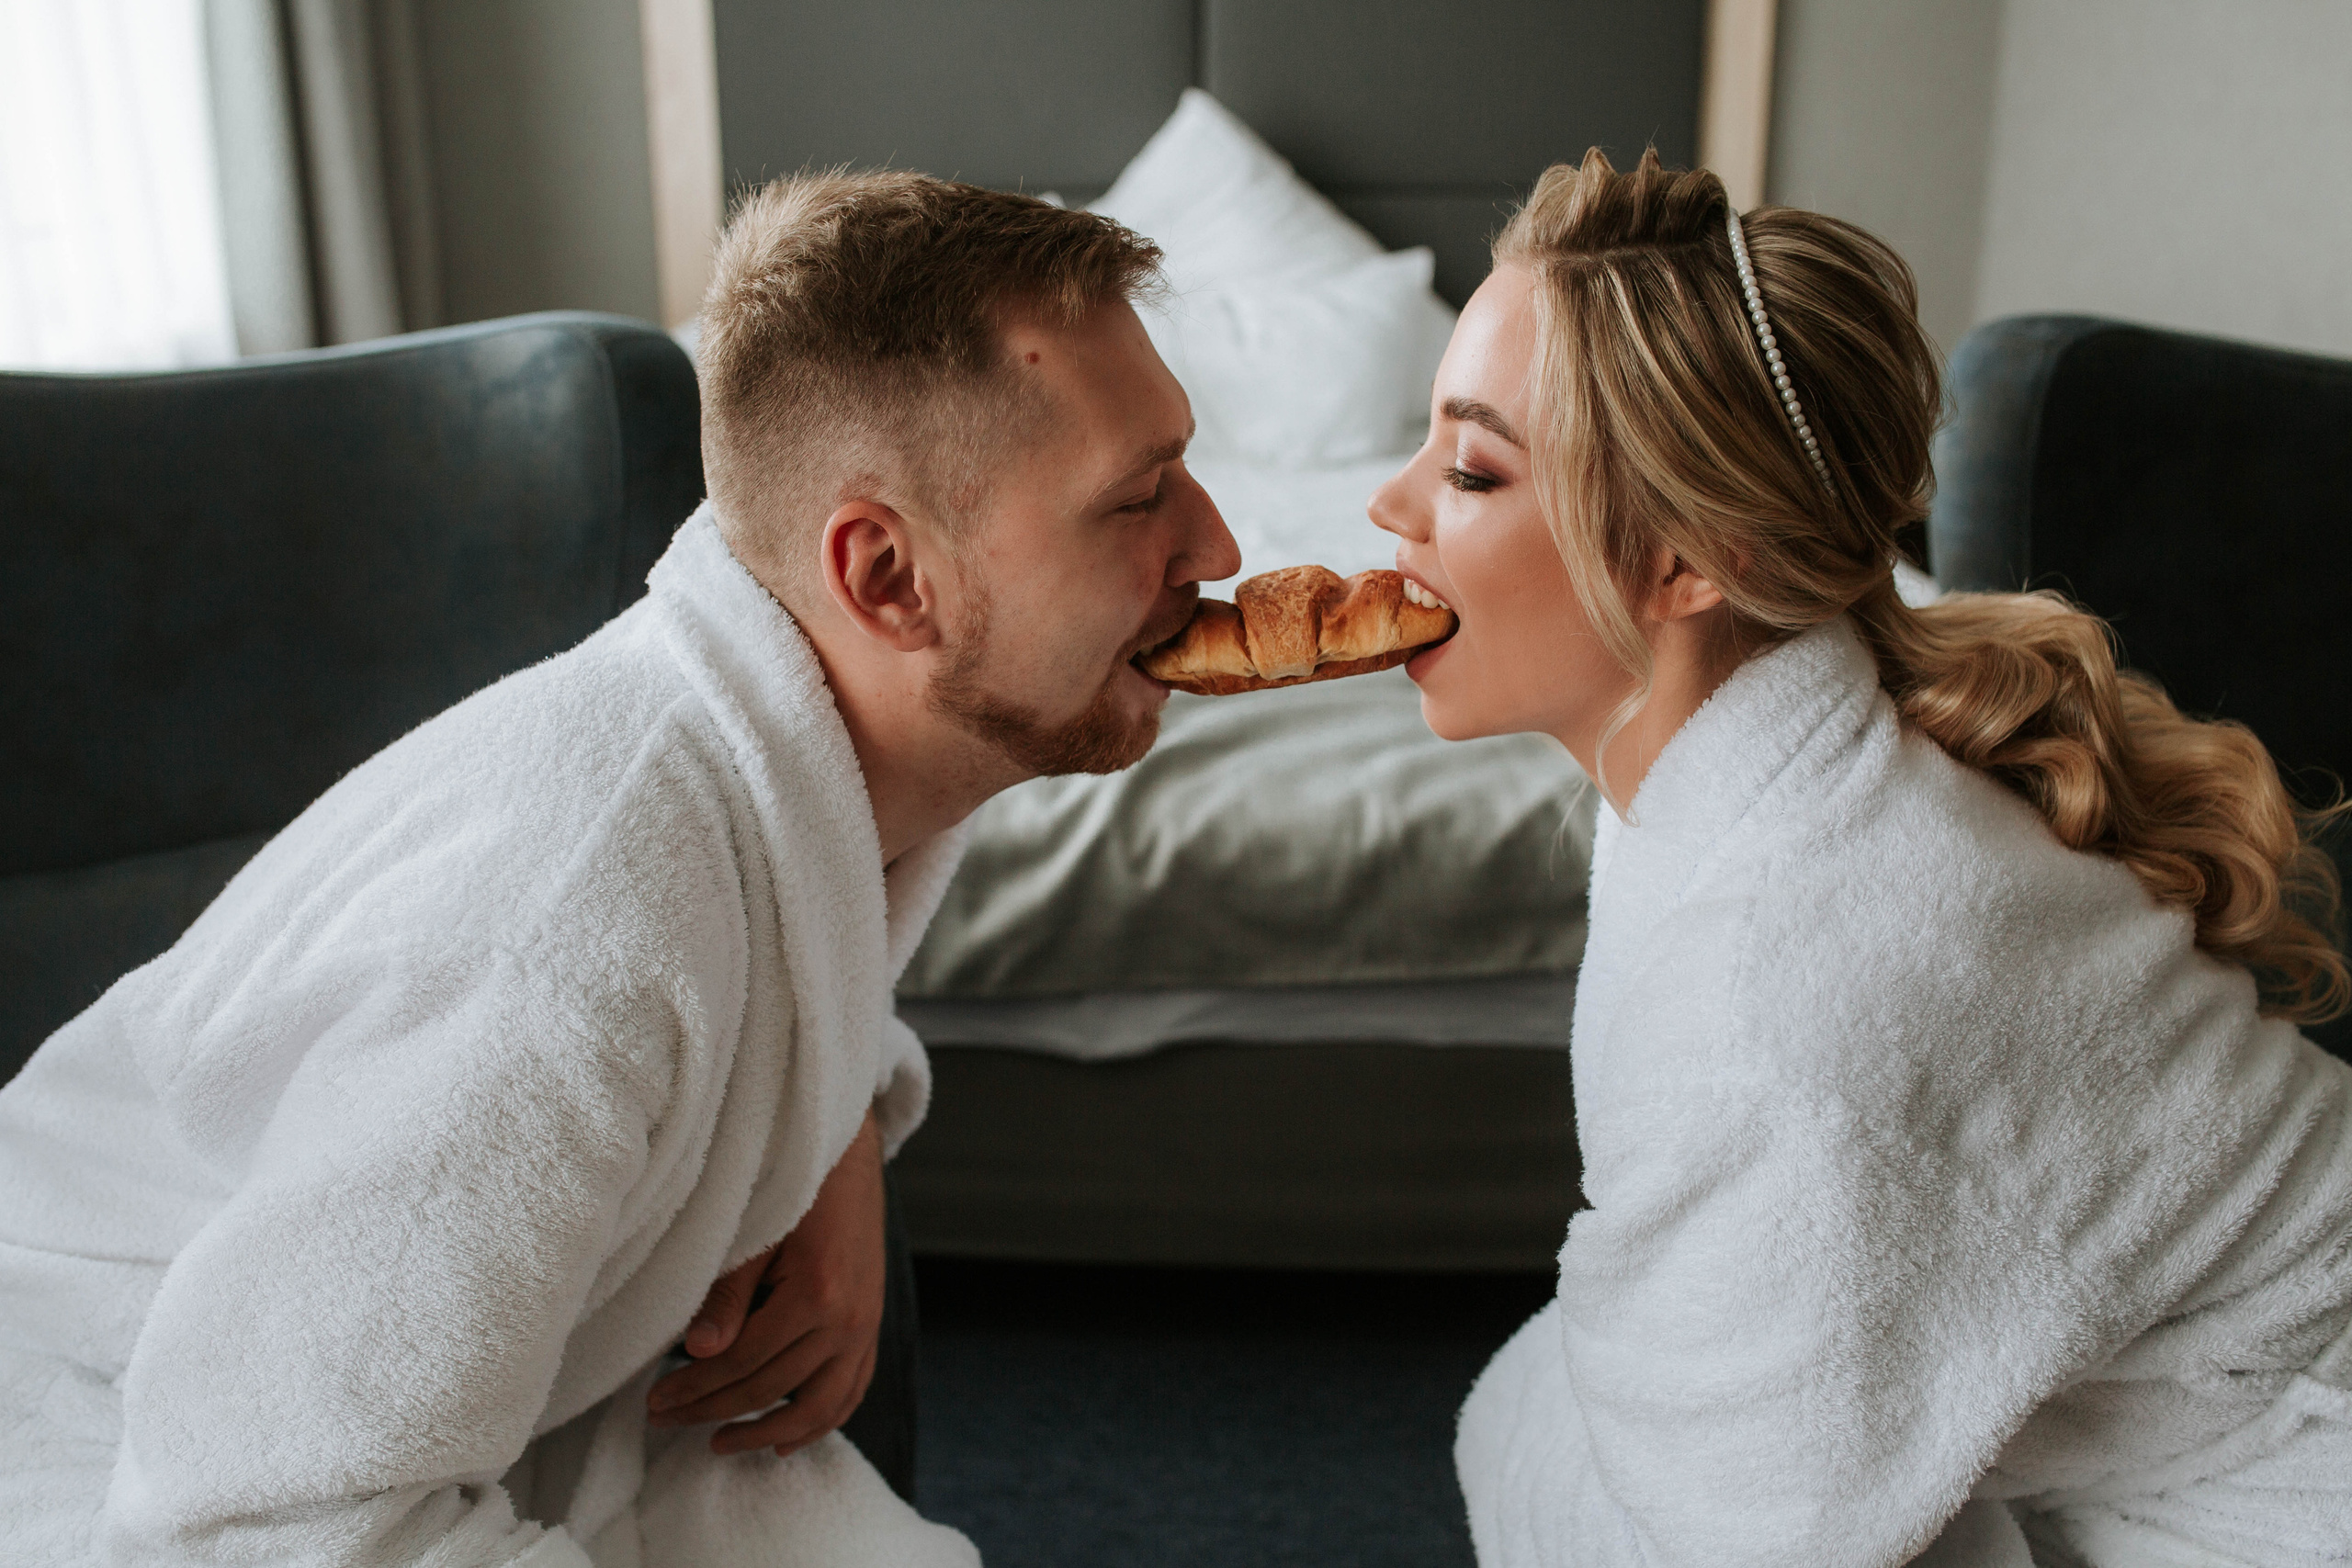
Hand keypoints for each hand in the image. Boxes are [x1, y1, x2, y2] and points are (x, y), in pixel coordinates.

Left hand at [646, 1109, 885, 1456]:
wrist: (849, 1154)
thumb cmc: (795, 1186)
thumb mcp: (754, 1233)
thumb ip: (728, 1296)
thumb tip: (696, 1353)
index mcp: (817, 1293)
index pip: (744, 1362)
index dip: (695, 1389)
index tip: (655, 1403)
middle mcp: (849, 1320)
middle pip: (771, 1387)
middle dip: (712, 1410)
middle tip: (664, 1421)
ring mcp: (866, 1327)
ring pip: (819, 1407)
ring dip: (767, 1432)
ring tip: (721, 1445)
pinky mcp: (872, 1326)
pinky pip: (851, 1390)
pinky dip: (821, 1421)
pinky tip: (785, 1440)